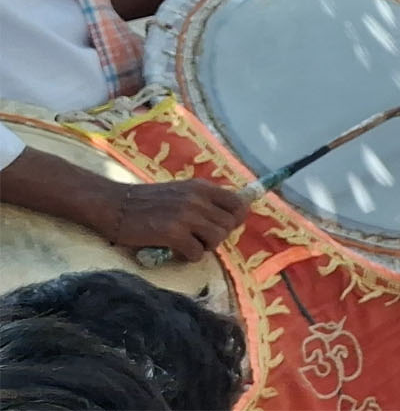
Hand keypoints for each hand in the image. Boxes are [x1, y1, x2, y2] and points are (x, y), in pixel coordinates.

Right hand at [99, 179, 245, 261]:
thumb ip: (203, 200)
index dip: (235, 219)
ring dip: (205, 247)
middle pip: (229, 225)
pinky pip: (197, 252)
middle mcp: (197, 199)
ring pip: (217, 239)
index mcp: (201, 187)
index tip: (223, 226)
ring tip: (189, 245)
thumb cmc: (147, 201)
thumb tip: (229, 216)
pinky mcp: (172, 233)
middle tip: (200, 239)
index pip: (238, 204)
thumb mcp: (181, 192)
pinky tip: (176, 252)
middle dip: (218, 236)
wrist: (114, 205)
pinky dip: (189, 257)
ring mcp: (186, 216)